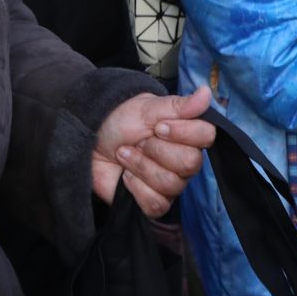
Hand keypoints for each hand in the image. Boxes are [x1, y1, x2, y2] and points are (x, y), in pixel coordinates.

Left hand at [92, 85, 214, 217]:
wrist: (89, 141)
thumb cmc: (119, 122)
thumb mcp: (146, 108)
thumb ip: (178, 105)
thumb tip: (206, 93)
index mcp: (186, 133)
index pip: (206, 136)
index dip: (182, 132)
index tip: (158, 127)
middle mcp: (183, 159)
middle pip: (189, 163)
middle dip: (156, 150)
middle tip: (139, 141)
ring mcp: (171, 182)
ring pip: (171, 184)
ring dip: (140, 165)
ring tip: (125, 154)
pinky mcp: (154, 201)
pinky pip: (156, 203)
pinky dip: (135, 187)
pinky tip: (125, 176)